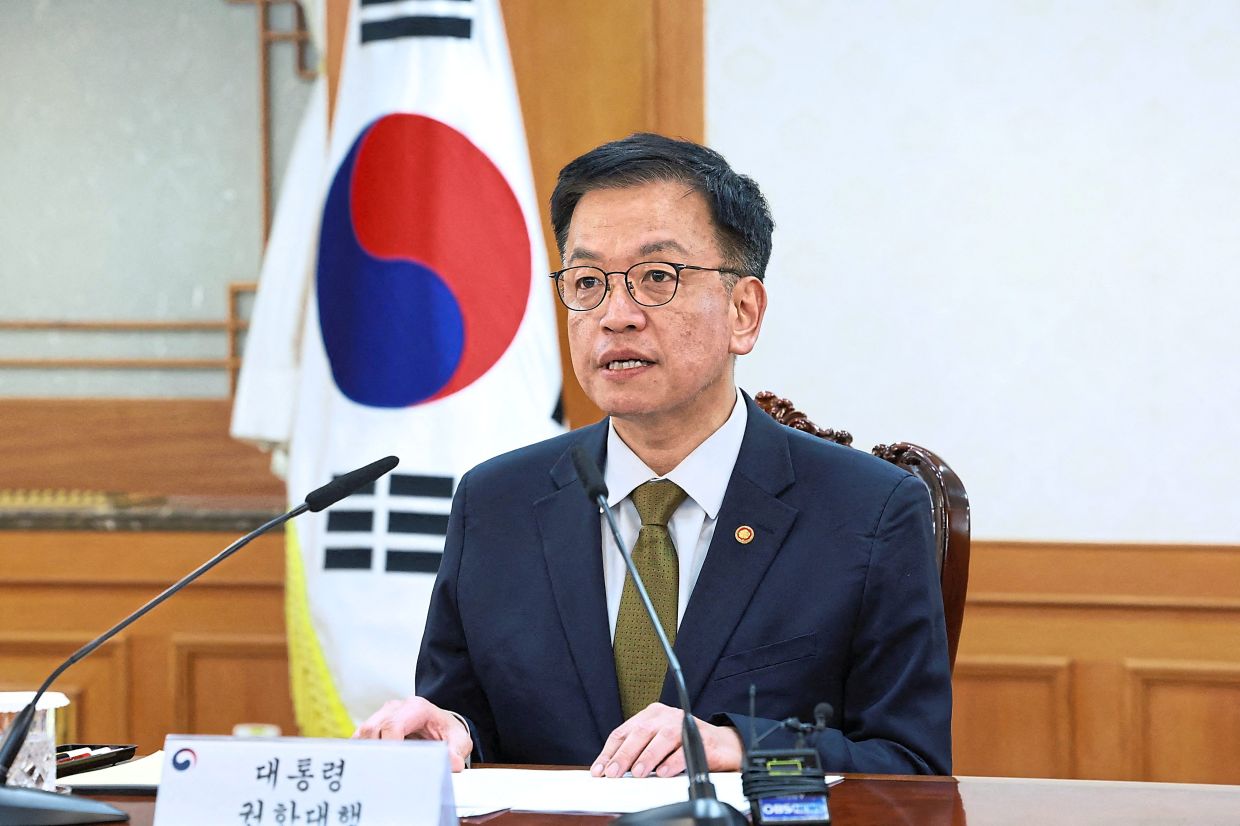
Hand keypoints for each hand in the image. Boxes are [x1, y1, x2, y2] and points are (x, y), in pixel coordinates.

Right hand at [353, 696, 472, 771]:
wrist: (442, 725)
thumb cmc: (448, 731)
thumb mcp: (459, 741)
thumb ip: (456, 752)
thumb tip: (453, 763)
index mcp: (417, 708)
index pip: (393, 725)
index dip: (389, 746)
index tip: (392, 767)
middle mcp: (396, 708)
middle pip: (373, 728)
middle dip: (375, 753)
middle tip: (382, 774)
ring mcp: (383, 714)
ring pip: (362, 733)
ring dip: (366, 753)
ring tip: (375, 772)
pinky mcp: (374, 724)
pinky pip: (359, 738)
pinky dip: (362, 753)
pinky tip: (369, 767)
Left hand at [590, 703, 743, 777]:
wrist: (722, 745)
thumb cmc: (684, 744)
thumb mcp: (656, 744)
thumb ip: (637, 752)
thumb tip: (613, 770)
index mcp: (651, 715)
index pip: (624, 731)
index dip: (609, 751)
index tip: (599, 769)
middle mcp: (666, 716)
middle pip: (640, 733)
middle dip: (624, 755)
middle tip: (613, 773)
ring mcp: (684, 724)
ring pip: (661, 738)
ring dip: (647, 757)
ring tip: (638, 773)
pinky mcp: (701, 738)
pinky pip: (684, 750)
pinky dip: (672, 762)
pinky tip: (664, 773)